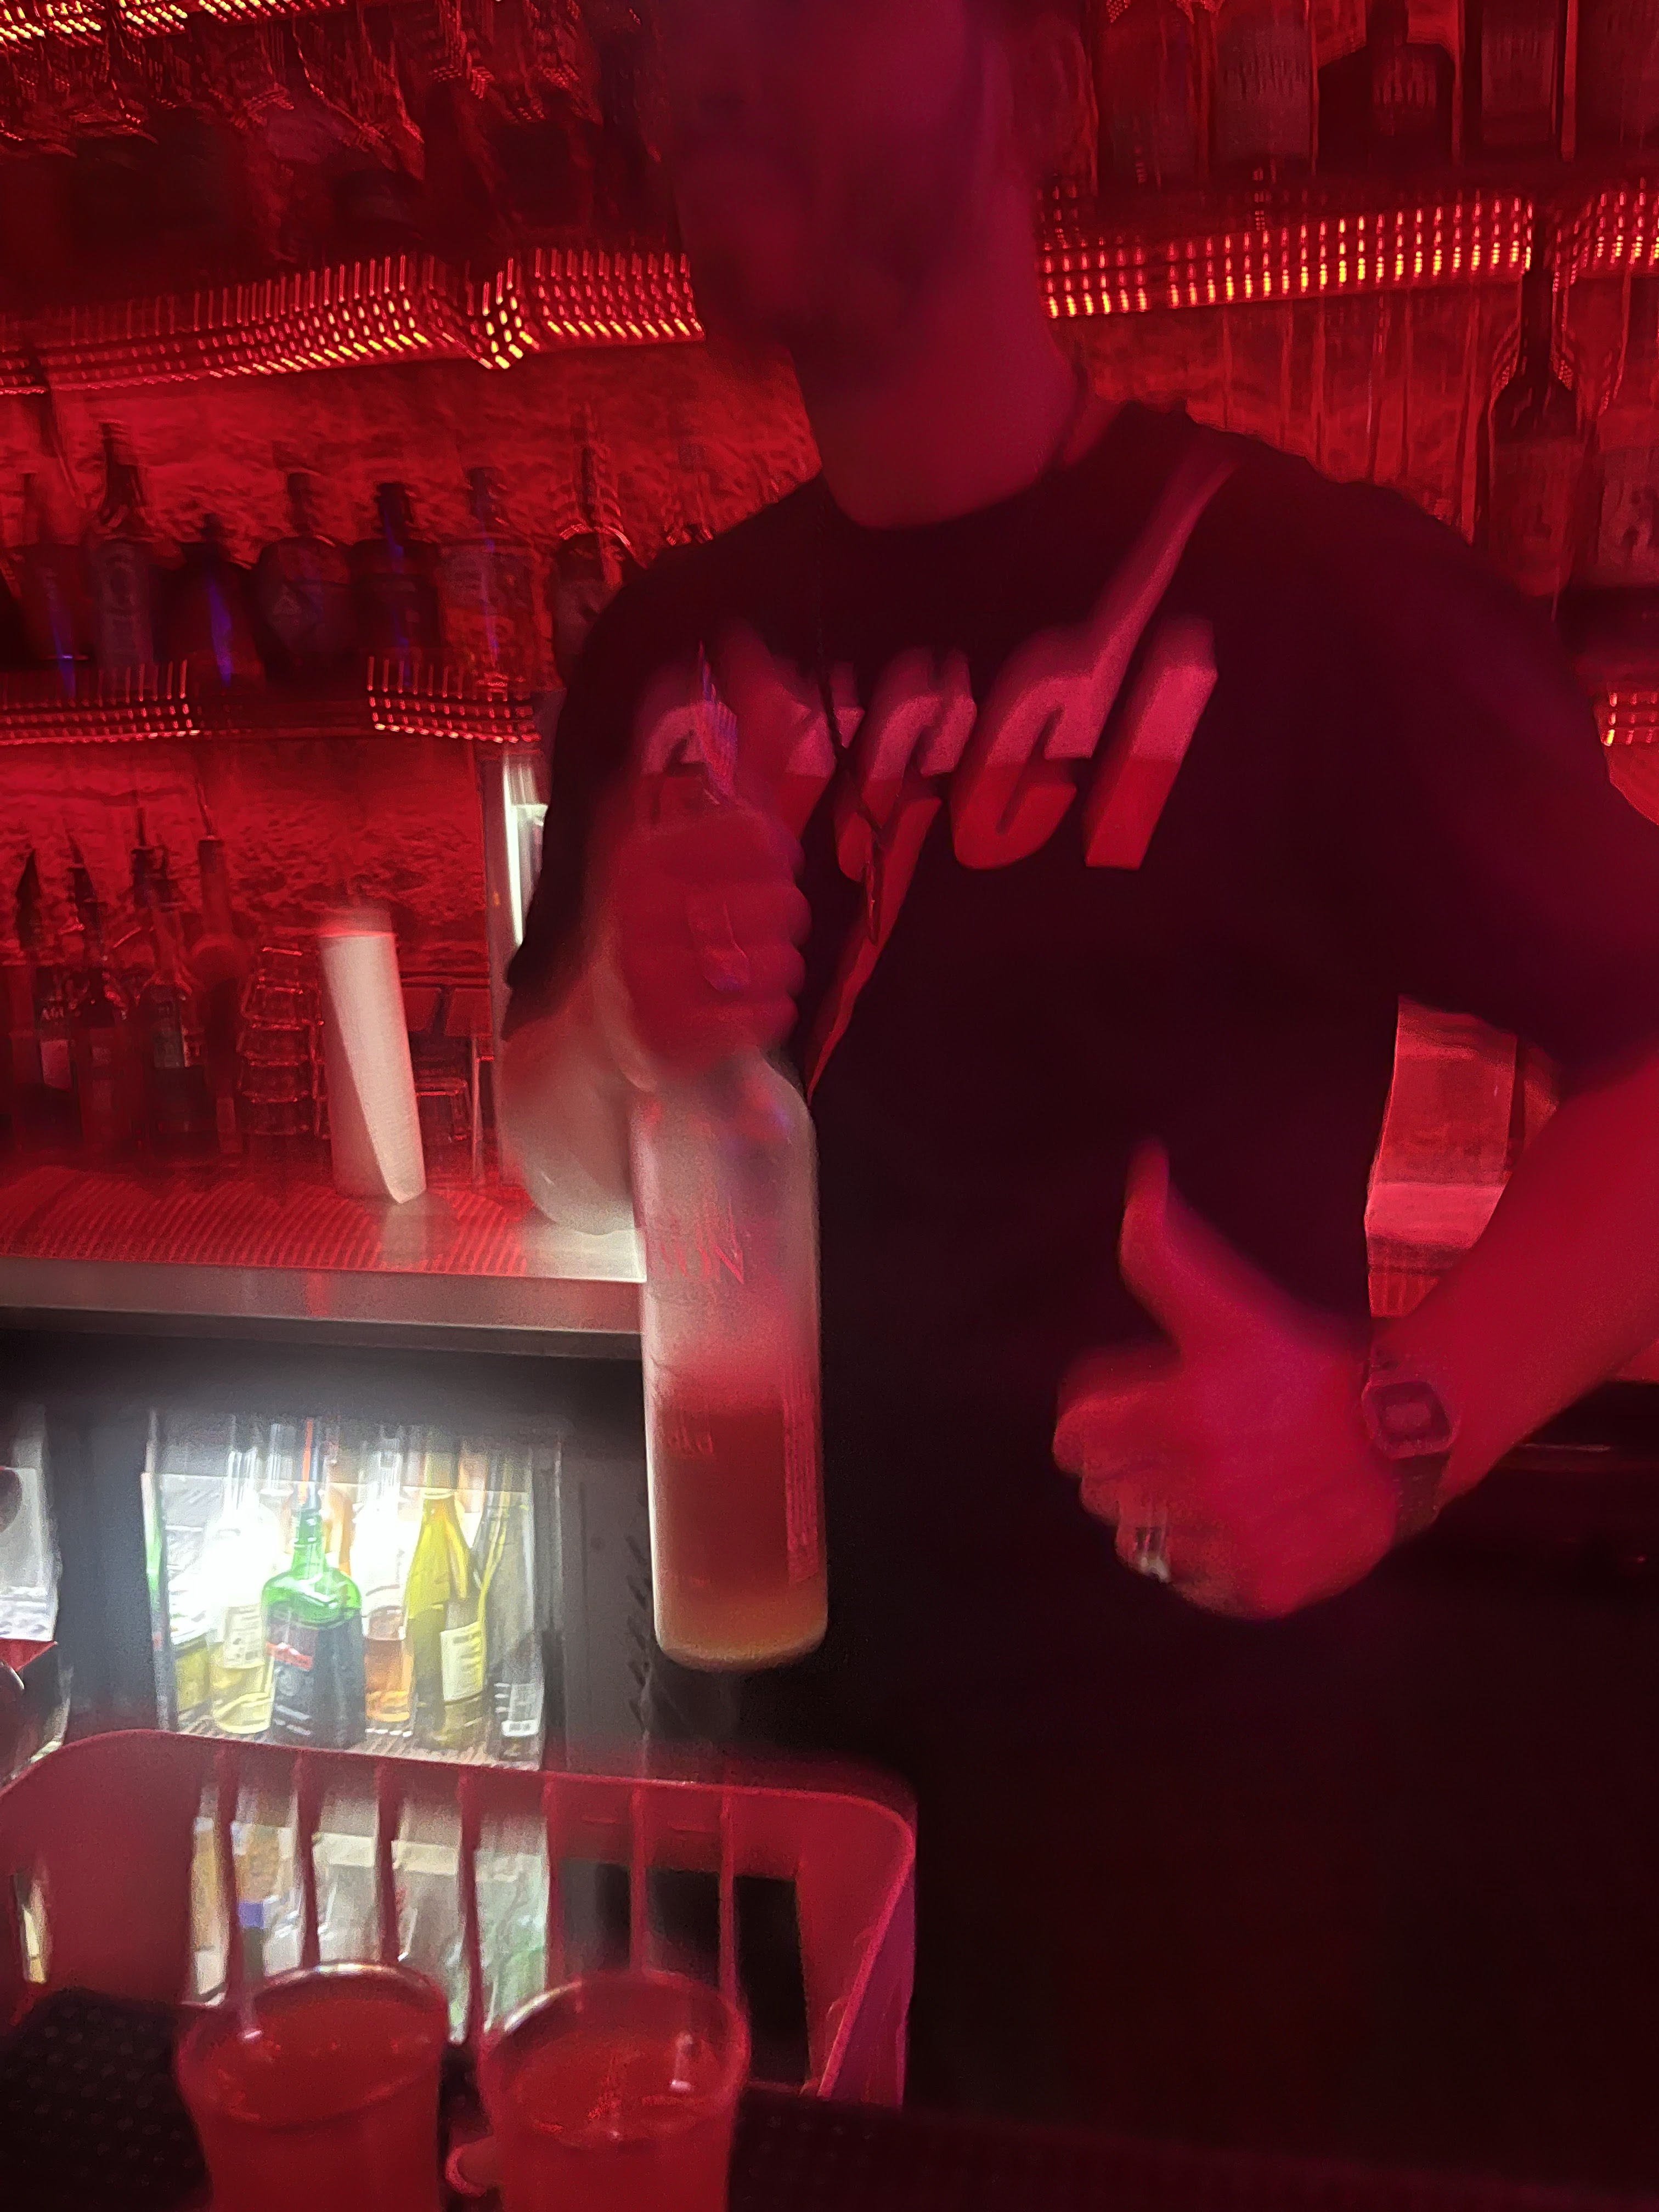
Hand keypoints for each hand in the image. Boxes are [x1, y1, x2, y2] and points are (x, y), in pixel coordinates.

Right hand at [594, 627, 809, 1081]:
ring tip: (740, 963)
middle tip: (749, 919)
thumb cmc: (653, 915)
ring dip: (776, 961)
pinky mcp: (665, 1044)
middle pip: (781, 896)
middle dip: (779, 908)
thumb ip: (722, 746)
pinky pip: (768, 1015)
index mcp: (635, 849)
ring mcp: (645, 981)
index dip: (769, 848)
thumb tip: (737, 646)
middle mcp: (632, 912)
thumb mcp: (674, 823)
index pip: (754, 830)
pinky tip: (736, 1004)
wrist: (597, 1032)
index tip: (756, 856)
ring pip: (780, 957)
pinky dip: (766, 1011)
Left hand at [1053, 1146, 1398, 1618]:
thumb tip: (1143, 1168)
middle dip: (1123, 1464)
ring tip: (1200, 1484)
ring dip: (1158, 1517)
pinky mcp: (1264, 1588)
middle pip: (1100, 1493)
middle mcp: (1198, 1485)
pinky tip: (1232, 1526)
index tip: (1125, 1410)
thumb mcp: (1226, 1300)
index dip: (1092, 1420)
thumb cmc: (1306, 1359)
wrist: (1404, 1427)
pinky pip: (1191, 1587)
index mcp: (1175, 1413)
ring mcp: (1232, 1543)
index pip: (1073, 1438)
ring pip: (1139, 1546)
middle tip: (1169, 1443)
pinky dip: (1201, 1565)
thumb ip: (1162, 1246)